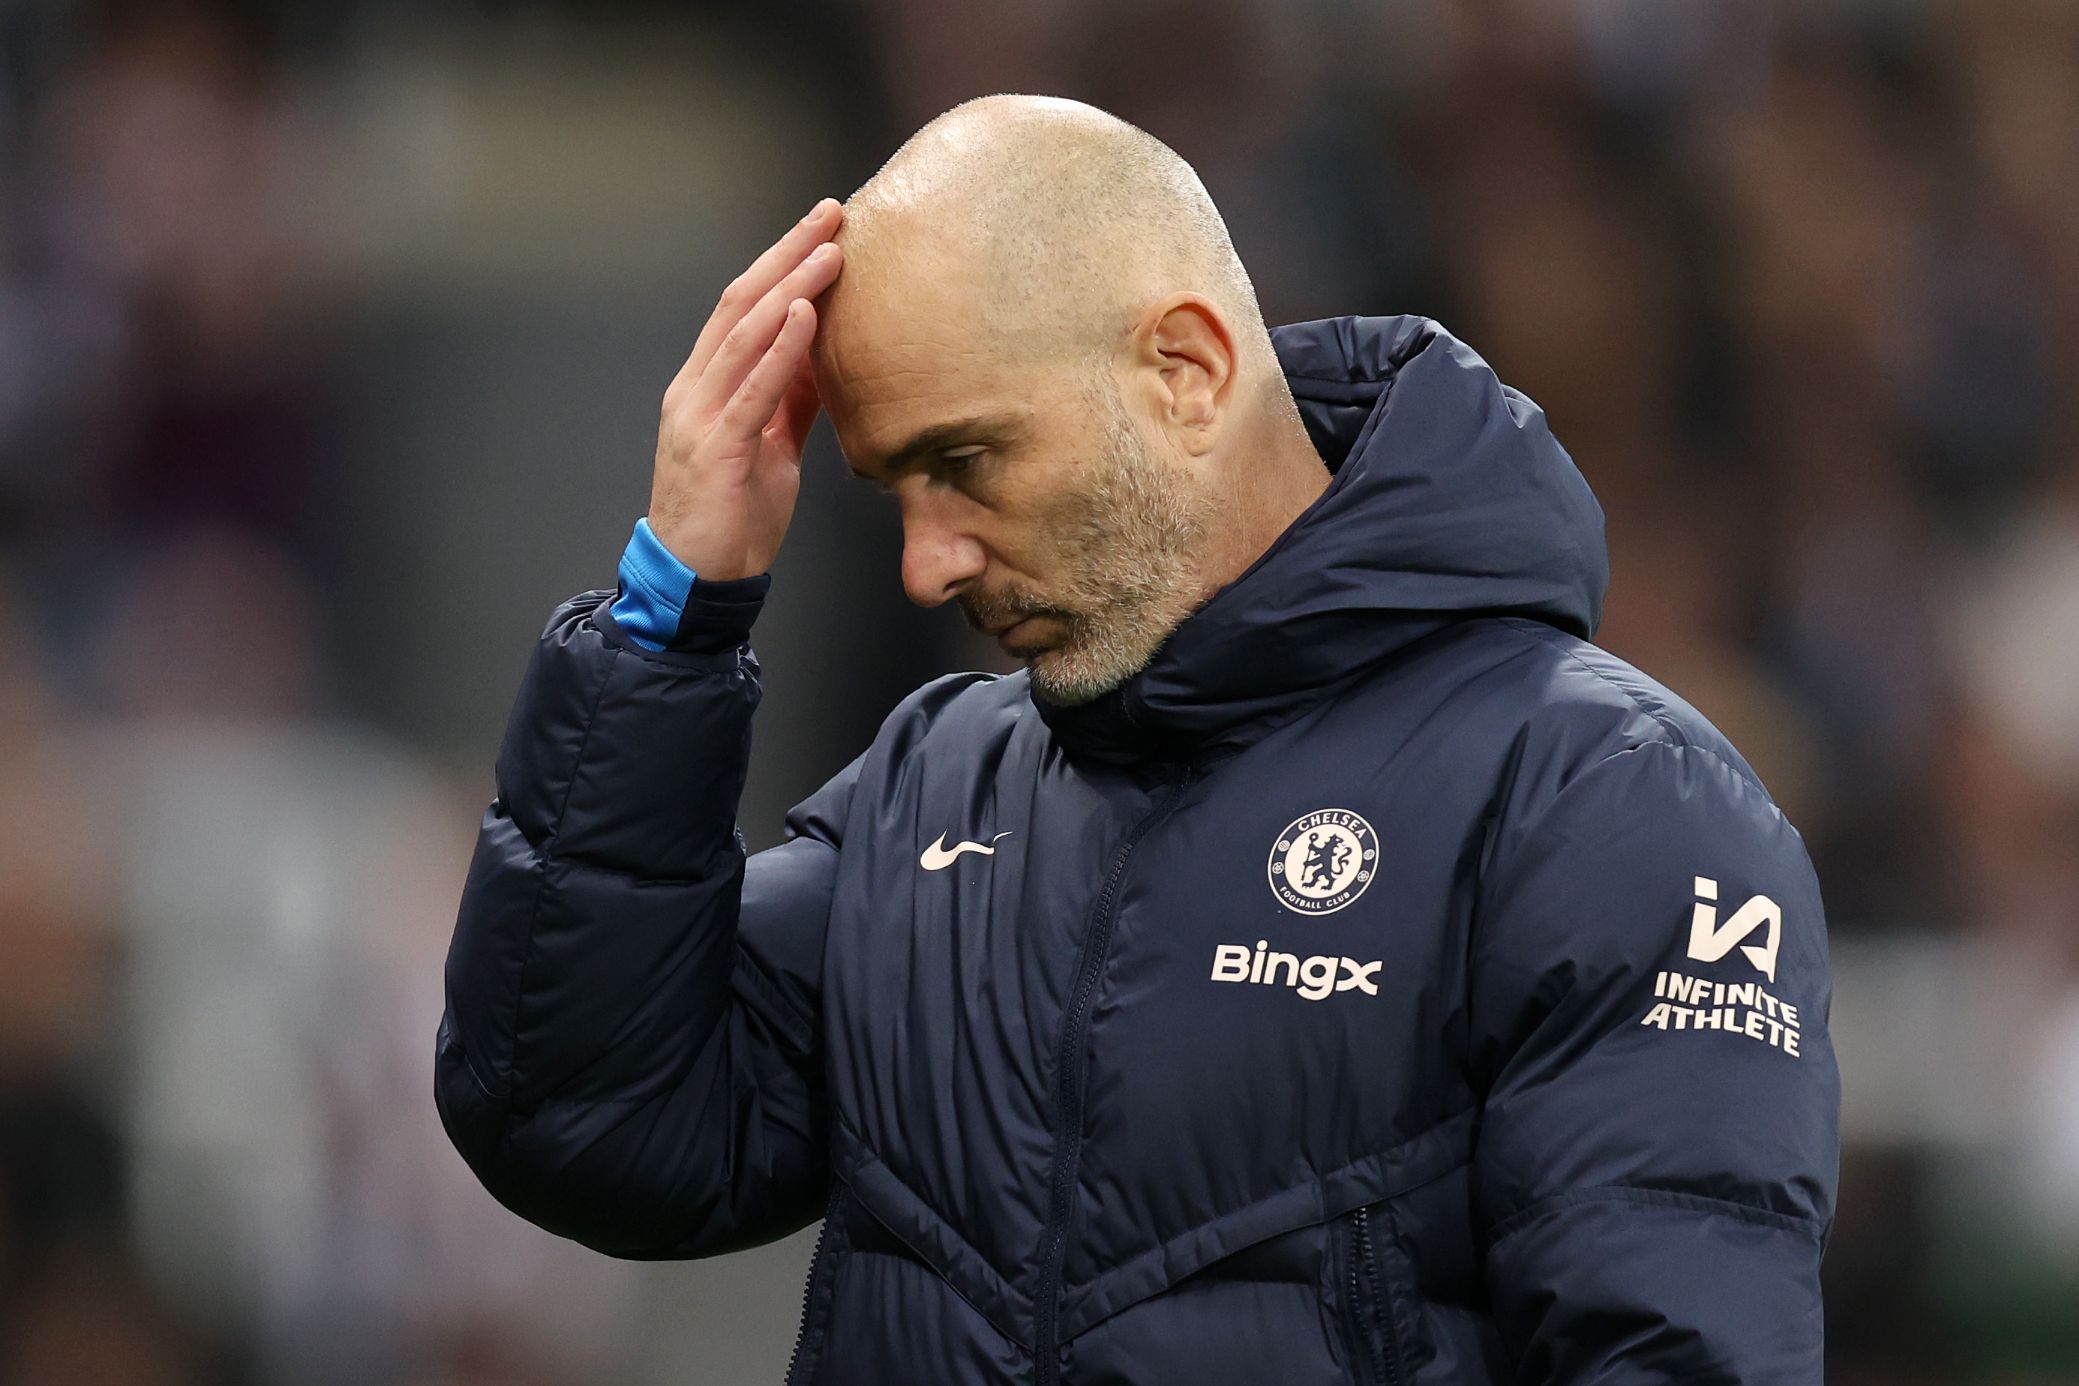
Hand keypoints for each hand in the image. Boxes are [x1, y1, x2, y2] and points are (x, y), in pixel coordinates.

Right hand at [649, 199, 844, 579]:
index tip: (824, 228)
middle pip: (741, 303)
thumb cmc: (732, 517)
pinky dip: (781, 349)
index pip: (744, 307)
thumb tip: (822, 360)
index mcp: (705, 385)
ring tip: (830, 253)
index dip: (782, 262)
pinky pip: (751, 389)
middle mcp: (694, 389)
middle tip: (831, 214)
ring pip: (744, 335)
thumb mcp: (770, 448)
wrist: (697, 581)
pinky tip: (807, 316)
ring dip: (791, 288)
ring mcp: (699, 417)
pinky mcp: (715, 450)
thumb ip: (788, 402)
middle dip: (788, 254)